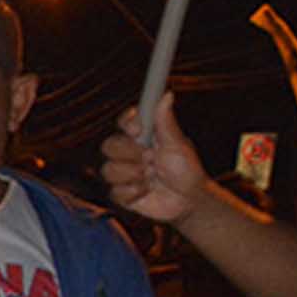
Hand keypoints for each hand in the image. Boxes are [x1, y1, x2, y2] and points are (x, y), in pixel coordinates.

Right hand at [103, 95, 207, 226]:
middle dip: (129, 153)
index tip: (138, 128)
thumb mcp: (177, 145)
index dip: (126, 123)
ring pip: (108, 169)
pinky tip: (147, 191)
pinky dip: (134, 192)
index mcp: (142, 137)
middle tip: (151, 159)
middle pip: (108, 145)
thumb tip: (167, 95)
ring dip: (133, 174)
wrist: (188, 201)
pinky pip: (115, 191)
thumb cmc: (186, 170)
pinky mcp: (120, 194)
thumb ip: (166, 123)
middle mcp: (128, 153)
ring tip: (152, 177)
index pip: (124, 123)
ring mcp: (122, 174)